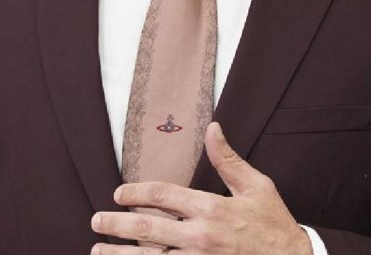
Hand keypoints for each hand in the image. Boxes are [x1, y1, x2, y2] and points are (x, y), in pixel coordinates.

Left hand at [89, 122, 311, 253]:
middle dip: (117, 224)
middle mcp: (201, 237)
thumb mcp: (257, 187)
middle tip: (96, 220)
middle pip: (148, 229)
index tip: (118, 194)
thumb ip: (229, 160)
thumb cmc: (274, 225)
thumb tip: (212, 128)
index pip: (162, 195)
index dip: (135, 192)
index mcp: (212, 208)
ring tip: (98, 249)